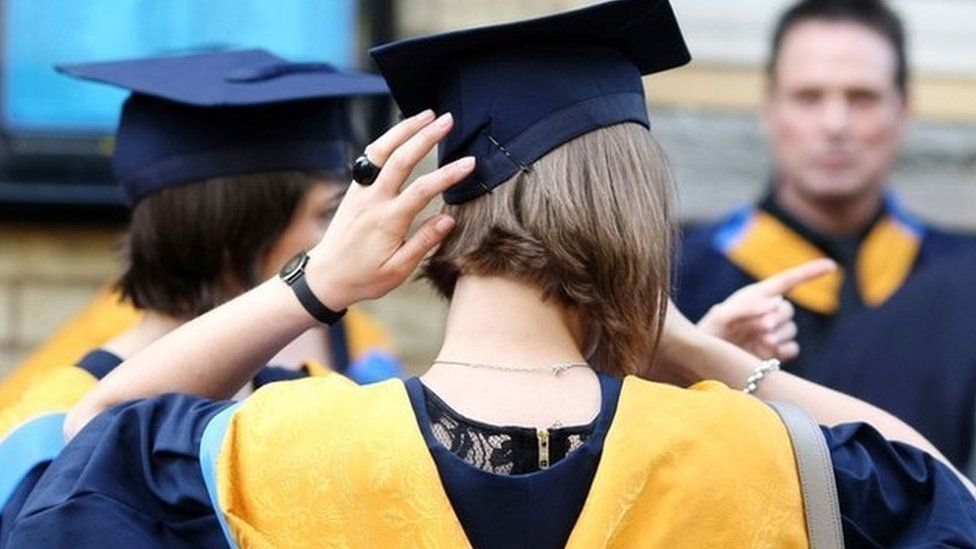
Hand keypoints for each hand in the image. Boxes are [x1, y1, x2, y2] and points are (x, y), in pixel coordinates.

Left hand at [306, 110, 474, 309]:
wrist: (325, 276)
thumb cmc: (364, 277)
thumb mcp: (398, 270)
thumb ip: (423, 242)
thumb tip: (448, 219)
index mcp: (388, 221)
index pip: (423, 190)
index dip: (448, 174)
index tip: (469, 163)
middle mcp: (373, 200)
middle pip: (401, 158)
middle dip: (426, 136)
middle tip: (449, 120)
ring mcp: (361, 191)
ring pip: (382, 150)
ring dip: (405, 129)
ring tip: (427, 114)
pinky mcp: (355, 189)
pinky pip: (371, 157)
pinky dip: (388, 139)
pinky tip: (403, 131)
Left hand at [696, 259, 835, 360]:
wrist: (705, 362)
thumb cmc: (709, 334)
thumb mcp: (720, 317)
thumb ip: (746, 307)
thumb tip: (776, 301)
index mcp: (757, 296)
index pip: (788, 280)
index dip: (810, 272)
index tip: (831, 265)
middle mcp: (768, 312)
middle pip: (788, 310)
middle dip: (776, 319)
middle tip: (758, 328)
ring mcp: (773, 333)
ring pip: (791, 330)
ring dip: (776, 336)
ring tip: (756, 342)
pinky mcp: (776, 352)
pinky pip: (792, 348)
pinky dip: (782, 351)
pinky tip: (766, 352)